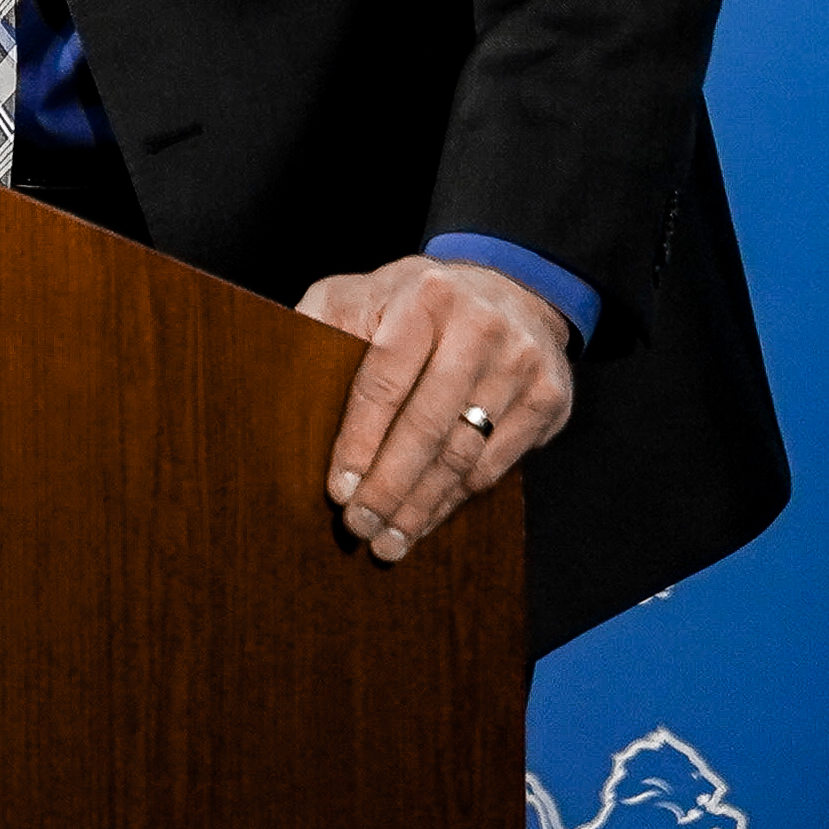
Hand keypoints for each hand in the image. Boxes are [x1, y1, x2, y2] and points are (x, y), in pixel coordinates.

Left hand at [297, 255, 574, 563]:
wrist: (510, 289)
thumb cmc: (417, 302)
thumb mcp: (362, 293)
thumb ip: (322, 326)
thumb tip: (280, 382)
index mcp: (427, 295)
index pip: (385, 379)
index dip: (359, 440)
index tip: (337, 488)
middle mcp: (482, 325)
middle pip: (428, 425)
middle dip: (387, 486)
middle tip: (357, 526)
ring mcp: (522, 363)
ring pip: (463, 454)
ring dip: (420, 506)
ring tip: (387, 539)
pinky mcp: (548, 398)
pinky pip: (494, 466)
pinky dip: (454, 500)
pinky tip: (425, 518)